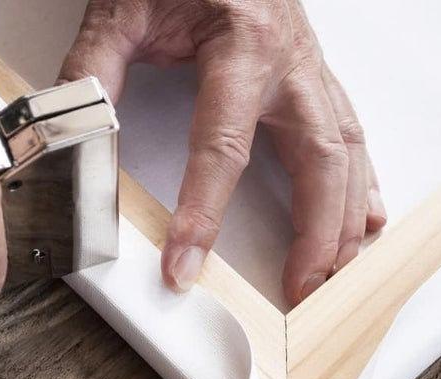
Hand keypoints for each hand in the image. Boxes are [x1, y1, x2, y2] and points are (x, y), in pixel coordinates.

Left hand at [60, 0, 386, 304]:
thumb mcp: (125, 7)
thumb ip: (95, 66)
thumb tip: (75, 125)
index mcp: (241, 43)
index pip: (223, 146)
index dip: (203, 212)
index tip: (185, 262)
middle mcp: (288, 60)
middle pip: (319, 158)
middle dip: (315, 232)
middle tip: (299, 288)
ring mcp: (307, 69)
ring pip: (346, 151)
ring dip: (345, 217)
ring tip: (335, 270)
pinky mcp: (311, 77)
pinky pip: (349, 133)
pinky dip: (360, 182)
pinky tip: (365, 216)